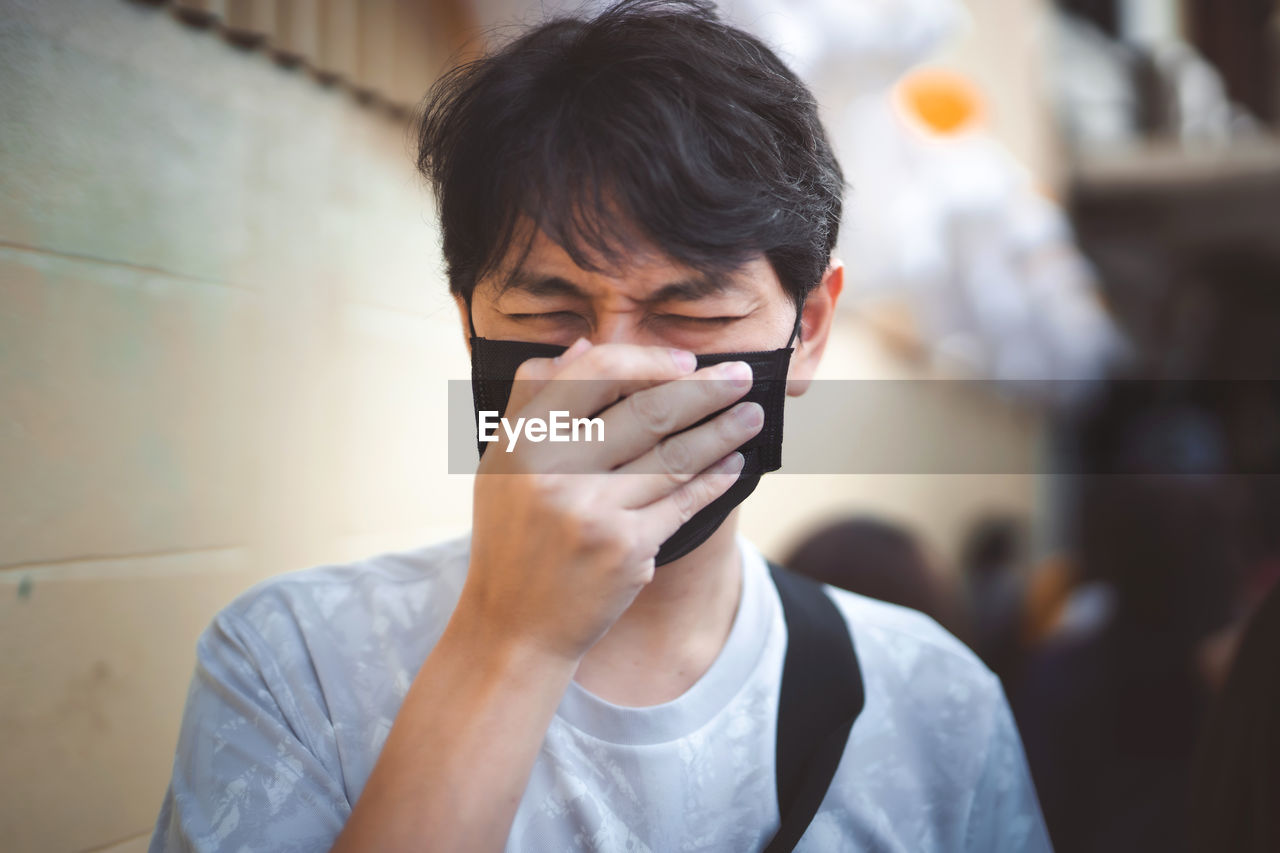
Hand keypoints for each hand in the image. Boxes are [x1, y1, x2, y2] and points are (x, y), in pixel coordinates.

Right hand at [459, 338, 762, 663]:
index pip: (595, 374)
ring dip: (724, 431)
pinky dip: (715, 480)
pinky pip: (682, 503)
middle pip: (647, 412)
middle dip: (706, 390)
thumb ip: (534, 398)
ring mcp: (594, 511)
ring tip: (753, 415)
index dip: (648, 361)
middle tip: (744, 376)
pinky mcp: (626, 549)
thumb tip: (583, 346)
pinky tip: (736, 464)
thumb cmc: (514, 536)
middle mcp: (556, 471)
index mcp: (525, 440)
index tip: (687, 360)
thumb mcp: (504, 462)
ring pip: (674, 456)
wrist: (515, 626)